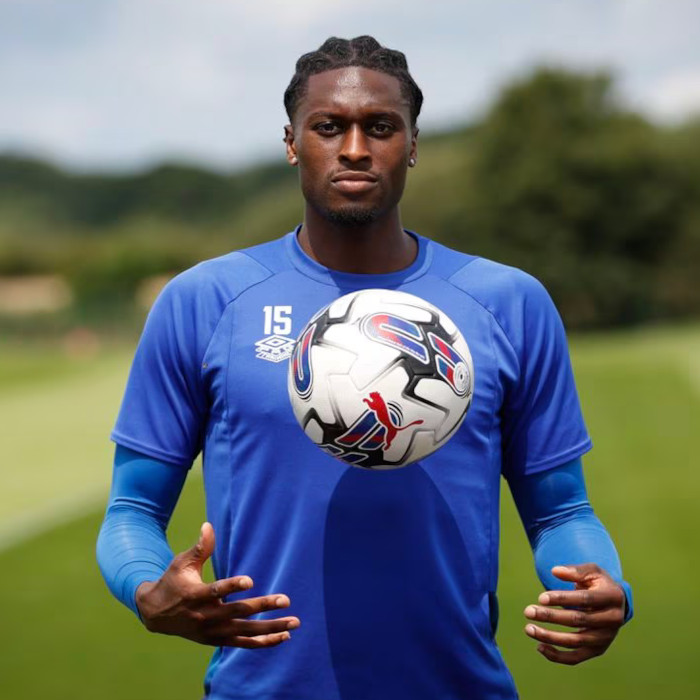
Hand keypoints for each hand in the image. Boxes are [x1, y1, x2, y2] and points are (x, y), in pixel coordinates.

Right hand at [135, 522, 299, 648]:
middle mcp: (205, 616)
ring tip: (294, 623)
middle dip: (263, 606)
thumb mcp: (181, 563)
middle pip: (238, 612)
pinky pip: (243, 644)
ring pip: (245, 632)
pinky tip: (283, 637)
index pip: (216, 591)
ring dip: (270, 628)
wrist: (155, 614)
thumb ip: (200, 548)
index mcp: (195, 595)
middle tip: (286, 599)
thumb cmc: (173, 581)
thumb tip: (208, 525)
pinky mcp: (216, 641)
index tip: (250, 580)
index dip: (232, 586)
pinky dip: (263, 642)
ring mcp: (212, 631)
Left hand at [523, 563, 624, 664]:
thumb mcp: (591, 571)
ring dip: (550, 637)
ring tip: (528, 629)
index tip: (540, 598)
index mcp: (612, 597)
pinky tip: (539, 647)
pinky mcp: (598, 650)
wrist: (615, 603)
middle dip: (550, 617)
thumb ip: (575, 571)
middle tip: (527, 611)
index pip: (584, 600)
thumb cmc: (598, 583)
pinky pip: (576, 657)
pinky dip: (557, 656)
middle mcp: (613, 620)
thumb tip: (555, 571)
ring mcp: (606, 638)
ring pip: (575, 642)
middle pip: (578, 621)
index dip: (562, 599)